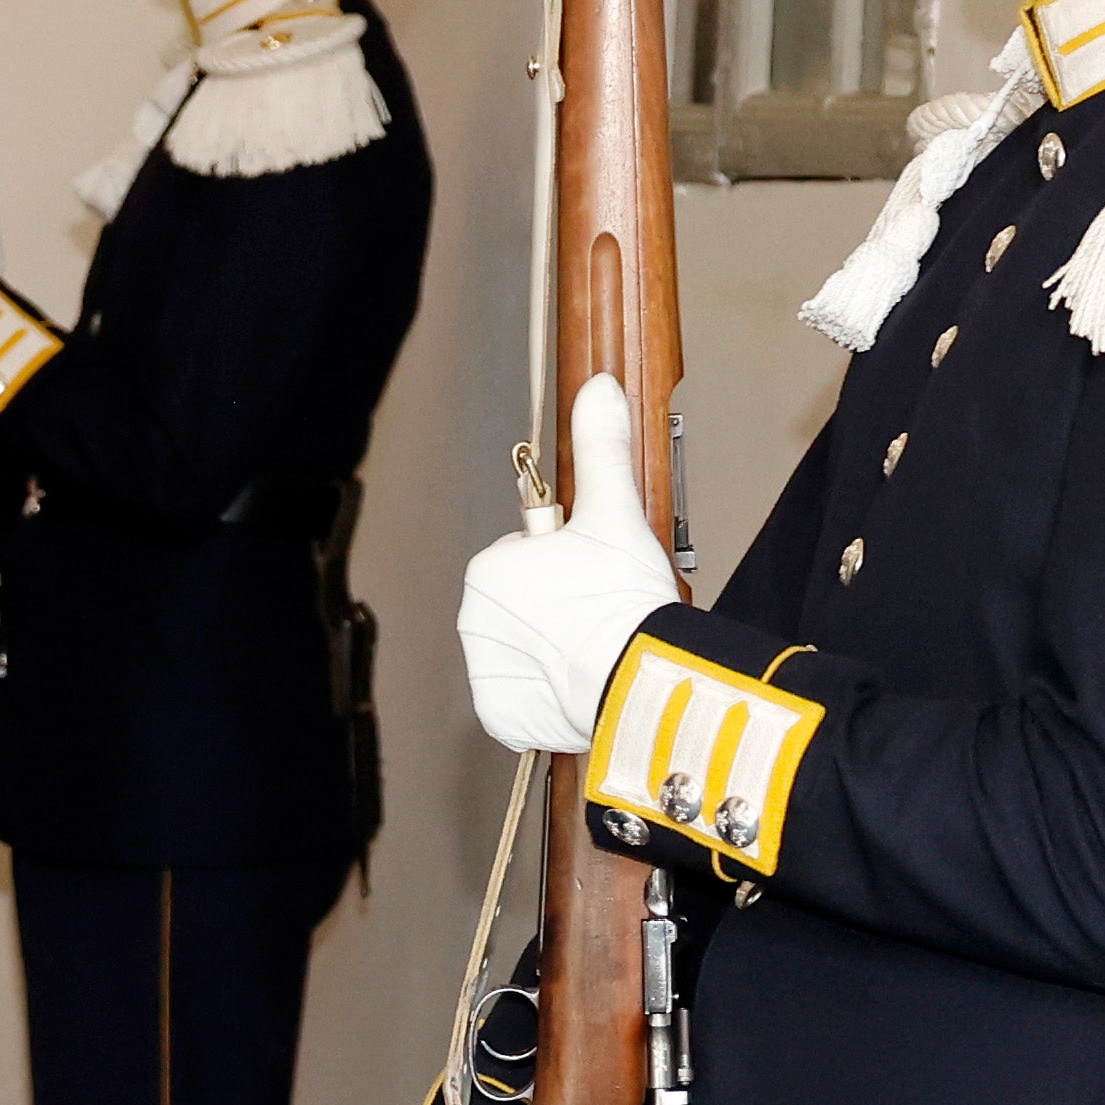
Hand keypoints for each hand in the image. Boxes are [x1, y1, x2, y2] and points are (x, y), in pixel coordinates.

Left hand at [457, 398, 677, 755]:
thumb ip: (600, 446)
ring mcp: (484, 673)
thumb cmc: (621, 595)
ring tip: (596, 645)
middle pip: (521, 606)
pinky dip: (547, 695)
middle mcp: (472, 622)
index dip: (565, 564)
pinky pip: (522, 699)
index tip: (593, 574)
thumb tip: (597, 388)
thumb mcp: (614, 508)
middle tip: (600, 609)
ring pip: (522, 650)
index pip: (525, 559)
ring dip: (553, 648)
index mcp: (488, 570)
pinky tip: (580, 681)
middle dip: (556, 606)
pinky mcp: (500, 715)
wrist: (632, 673)